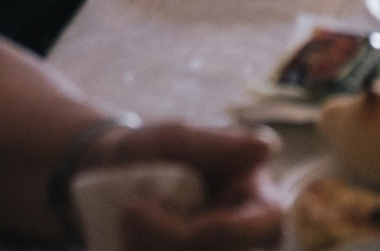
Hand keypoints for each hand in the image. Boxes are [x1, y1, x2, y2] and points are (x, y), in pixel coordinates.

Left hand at [79, 122, 282, 250]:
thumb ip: (217, 146)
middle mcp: (235, 230)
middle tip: (132, 209)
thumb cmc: (153, 149)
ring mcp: (206, 250)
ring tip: (126, 211)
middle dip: (173, 236)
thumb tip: (266, 148)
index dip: (237, 232)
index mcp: (251, 194)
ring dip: (148, 245)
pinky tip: (125, 233)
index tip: (200, 227)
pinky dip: (136, 250)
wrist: (111, 174)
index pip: (268, 222)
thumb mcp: (176, 139)